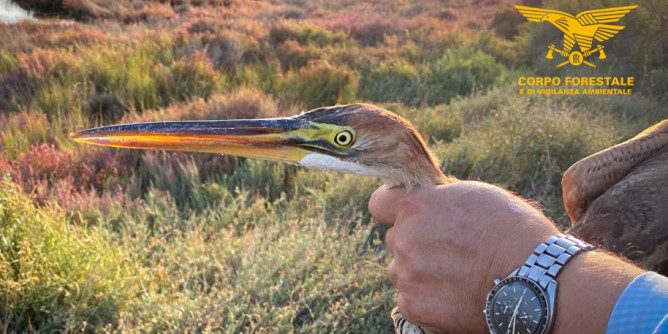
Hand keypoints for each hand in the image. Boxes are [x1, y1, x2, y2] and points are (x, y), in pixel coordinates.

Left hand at [369, 181, 558, 332]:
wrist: (535, 280)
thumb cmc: (513, 231)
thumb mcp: (476, 195)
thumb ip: (440, 198)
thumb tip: (427, 198)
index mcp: (416, 205)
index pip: (379, 203)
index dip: (393, 209)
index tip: (406, 215)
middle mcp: (405, 237)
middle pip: (396, 239)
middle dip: (415, 243)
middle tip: (450, 251)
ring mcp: (407, 273)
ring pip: (401, 271)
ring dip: (419, 272)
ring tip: (457, 275)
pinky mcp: (413, 305)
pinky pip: (408, 299)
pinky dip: (426, 299)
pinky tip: (454, 294)